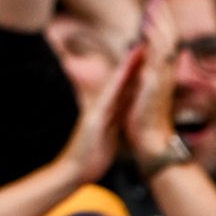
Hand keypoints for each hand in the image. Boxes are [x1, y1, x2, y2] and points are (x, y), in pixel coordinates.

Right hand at [56, 42, 143, 184]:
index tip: (143, 57)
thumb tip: (119, 119)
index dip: (133, 73)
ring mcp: (97, 112)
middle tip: (142, 45)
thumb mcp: (105, 139)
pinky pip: (110, 101)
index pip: (122, 89)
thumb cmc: (89, 159)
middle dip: (131, 64)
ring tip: (136, 52)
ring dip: (126, 69)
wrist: (72, 171)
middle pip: (119, 82)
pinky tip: (123, 76)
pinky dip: (117, 87)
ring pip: (115, 86)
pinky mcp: (95, 119)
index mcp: (106, 113)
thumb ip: (111, 126)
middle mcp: (101, 108)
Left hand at [125, 0, 180, 162]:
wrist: (150, 144)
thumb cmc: (144, 121)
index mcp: (161, 74)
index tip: (156, 6)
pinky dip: (155, 41)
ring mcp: (163, 79)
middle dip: (163, 17)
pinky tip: (148, 27)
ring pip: (165, 44)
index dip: (161, 24)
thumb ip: (145, 76)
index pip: (164, 43)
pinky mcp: (156, 85)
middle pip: (168, 38)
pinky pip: (158, 58)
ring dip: (160, 24)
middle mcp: (165, 74)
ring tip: (154, 4)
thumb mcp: (144, 93)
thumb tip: (142, 63)